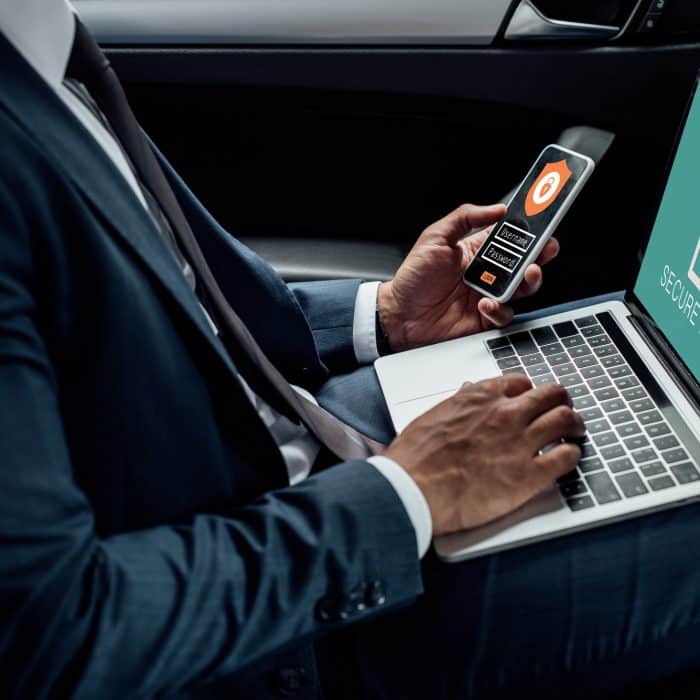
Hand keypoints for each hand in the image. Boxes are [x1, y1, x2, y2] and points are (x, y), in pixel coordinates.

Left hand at [377, 203, 559, 351]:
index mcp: (477, 250)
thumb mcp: (435, 238)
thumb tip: (497, 208)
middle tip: (545, 249)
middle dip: (540, 254)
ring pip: (523, 288)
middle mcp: (487, 273)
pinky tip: (485, 303)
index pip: (511, 237)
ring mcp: (488, 296)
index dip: (529, 230)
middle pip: (525, 261)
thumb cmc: (412, 278)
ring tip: (526, 274)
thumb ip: (464, 218)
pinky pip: (504, 314)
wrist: (399, 315)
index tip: (543, 221)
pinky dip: (499, 308)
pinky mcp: (485, 319)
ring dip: (529, 280)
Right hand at [384, 375, 583, 535]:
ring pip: (566, 420)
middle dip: (561, 401)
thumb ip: (458, 404)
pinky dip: (572, 455)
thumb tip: (467, 394)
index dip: (529, 392)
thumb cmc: (416, 458)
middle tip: (564, 410)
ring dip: (574, 424)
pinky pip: (566, 457)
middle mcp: (505, 414)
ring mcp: (520, 443)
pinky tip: (568, 458)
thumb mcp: (434, 416)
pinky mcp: (529, 475)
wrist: (413, 488)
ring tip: (575, 431)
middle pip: (552, 395)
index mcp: (480, 397)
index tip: (531, 400)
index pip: (520, 383)